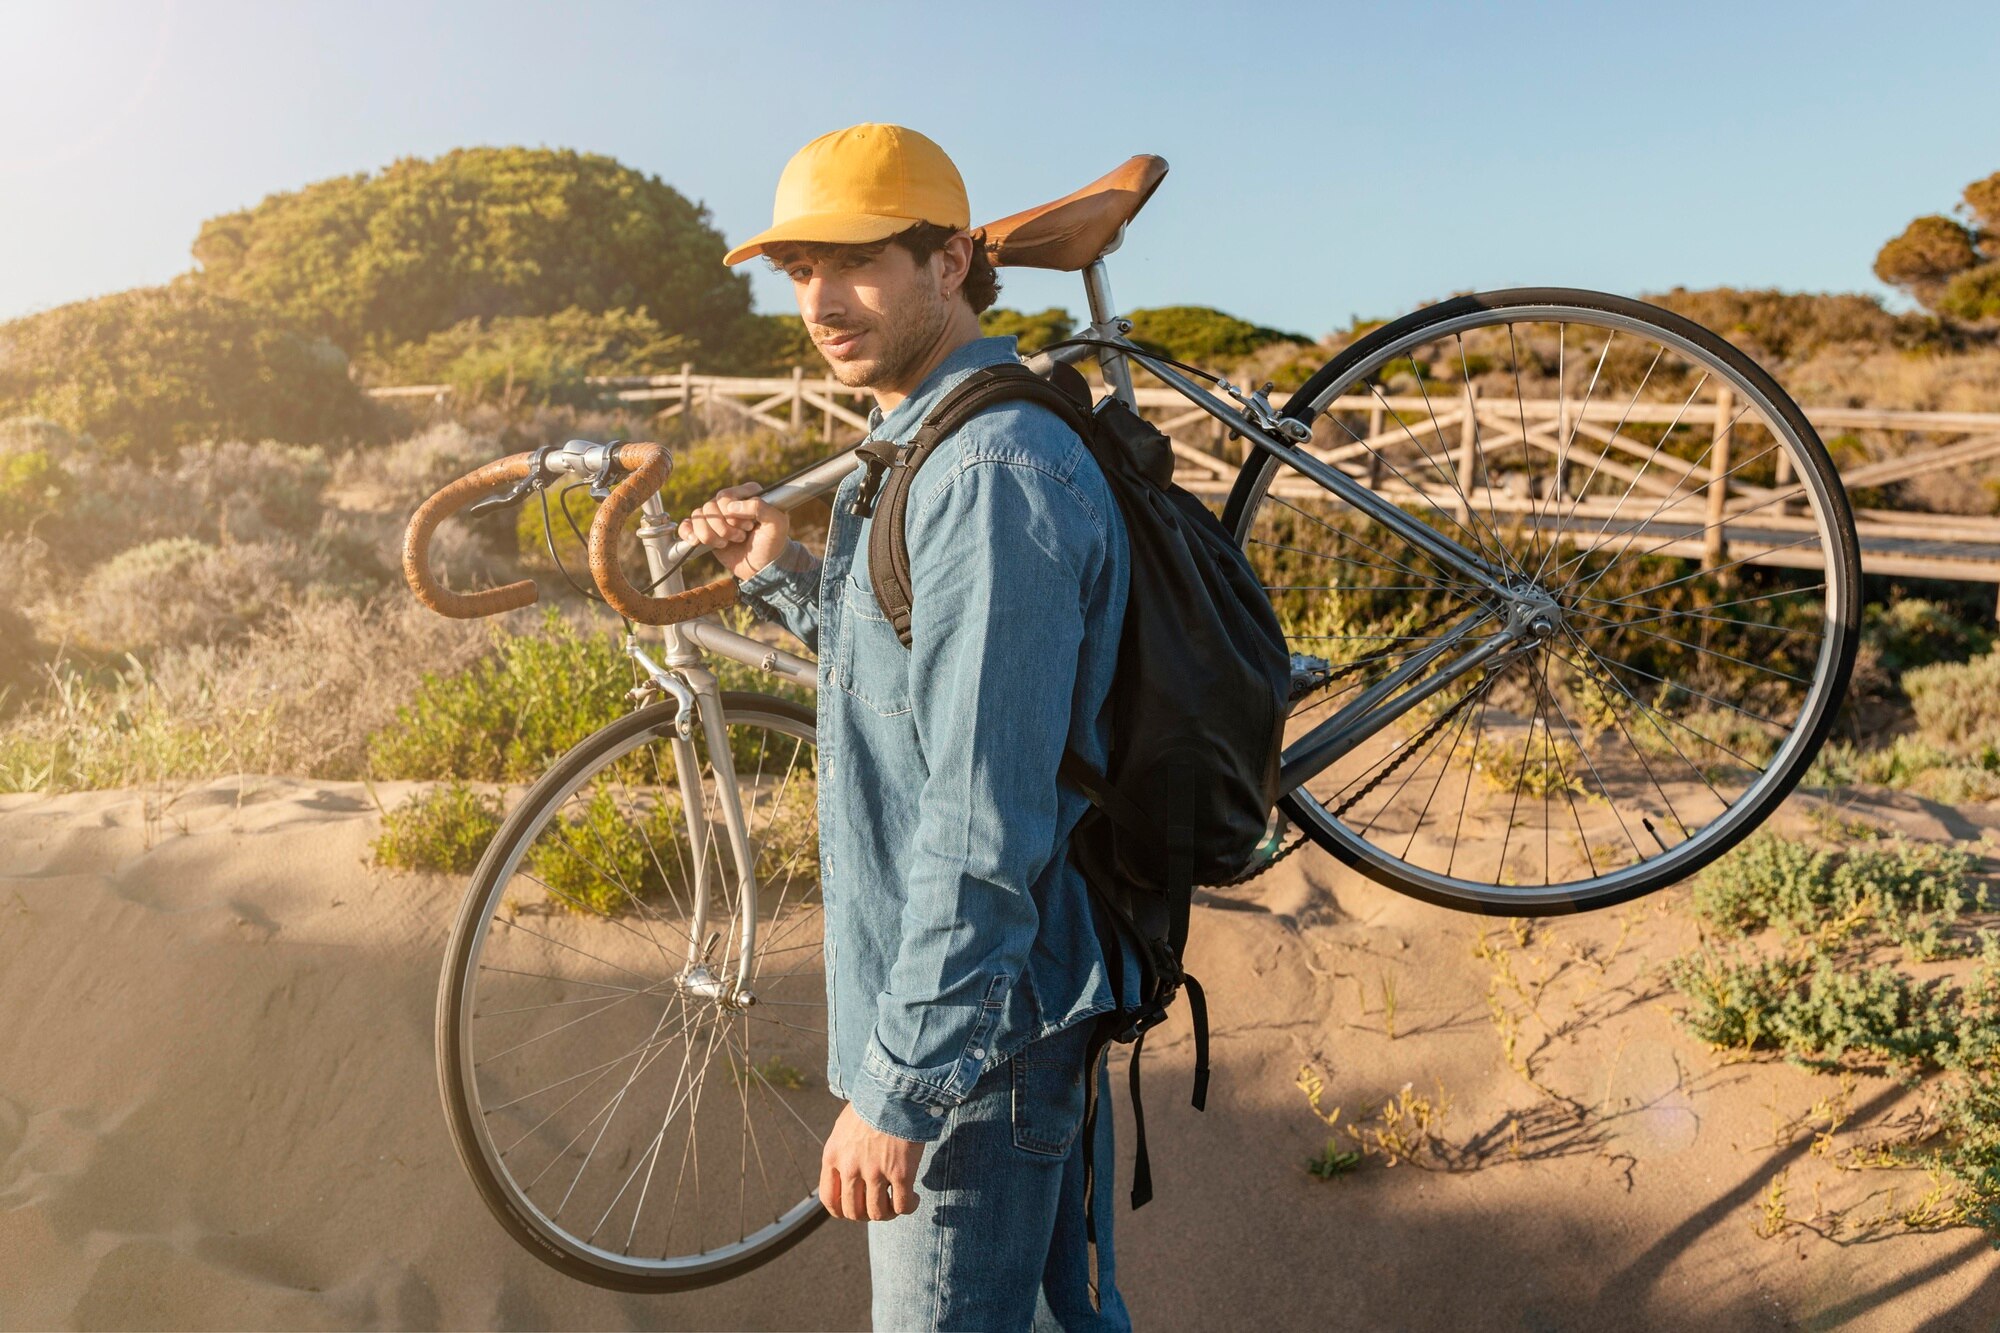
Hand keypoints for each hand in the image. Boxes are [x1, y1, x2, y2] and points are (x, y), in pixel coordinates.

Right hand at [677, 482, 791, 580]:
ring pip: (698, 516)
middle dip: (724, 528)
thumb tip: (731, 507)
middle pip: (710, 507)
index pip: (725, 496)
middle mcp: (730, 502)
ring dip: (712, 535)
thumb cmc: (772, 544)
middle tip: (740, 537)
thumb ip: (761, 508)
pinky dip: (688, 533)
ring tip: (727, 543)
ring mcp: (716, 516)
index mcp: (747, 494)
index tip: (748, 526)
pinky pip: (687, 525)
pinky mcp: (706, 530)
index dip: (732, 514)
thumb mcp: (777, 524)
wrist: (763, 568)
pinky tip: (696, 542)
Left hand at [818, 1103, 922, 1220]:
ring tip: (898, 1202)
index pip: (830, 1200)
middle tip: (880, 1205)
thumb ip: (842, 1153)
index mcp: (833, 1157)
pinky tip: (914, 1198)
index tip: (856, 1208)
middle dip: (867, 1214)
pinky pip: (902, 1206)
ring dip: (888, 1213)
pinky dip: (908, 1207)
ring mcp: (875, 1172)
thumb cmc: (872, 1104)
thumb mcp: (844, 1127)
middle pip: (854, 1211)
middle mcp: (851, 1168)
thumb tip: (846, 1172)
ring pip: (878, 1213)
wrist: (896, 1088)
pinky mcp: (901, 1173)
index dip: (843, 1211)